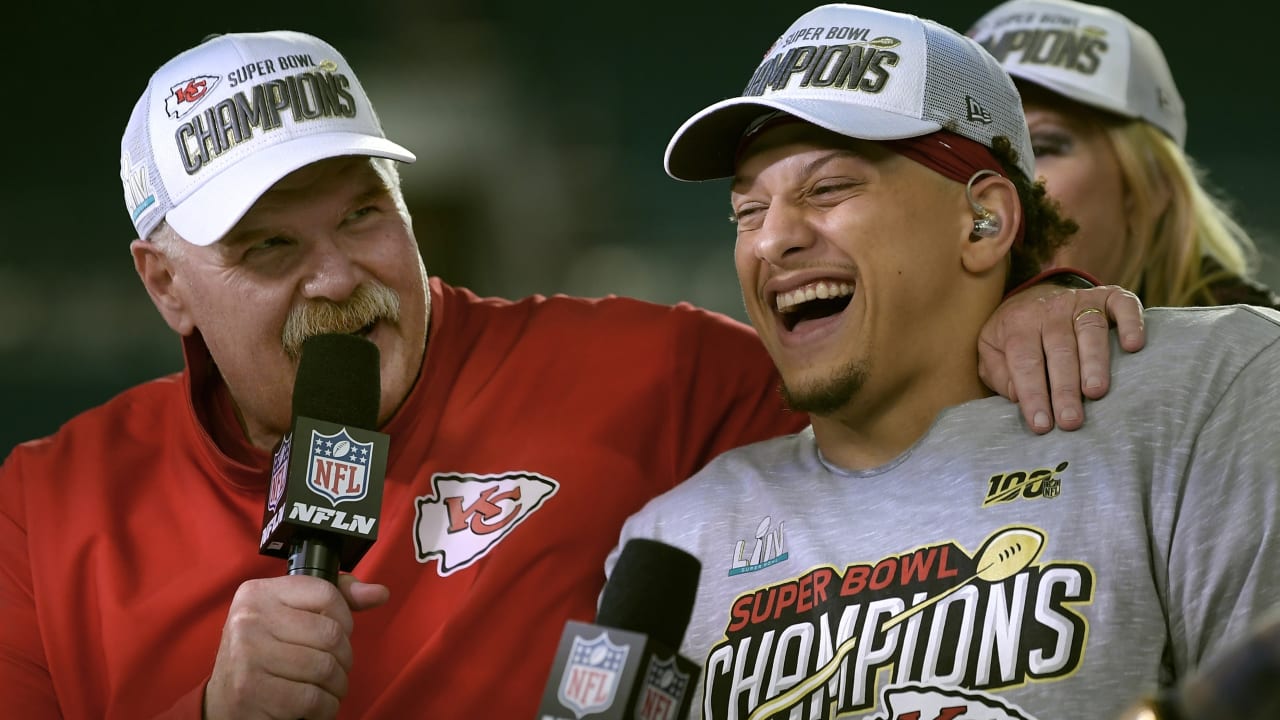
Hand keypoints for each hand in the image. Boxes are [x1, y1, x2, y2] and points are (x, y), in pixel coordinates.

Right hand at [204, 574, 389, 719]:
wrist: (221, 704)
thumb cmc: (263, 657)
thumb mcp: (289, 618)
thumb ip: (333, 602)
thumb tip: (379, 593)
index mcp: (258, 593)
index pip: (326, 592)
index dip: (345, 617)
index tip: (339, 634)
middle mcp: (249, 619)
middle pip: (331, 633)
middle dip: (343, 658)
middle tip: (334, 668)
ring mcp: (247, 655)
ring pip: (325, 667)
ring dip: (336, 685)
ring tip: (327, 688)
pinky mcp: (252, 691)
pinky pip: (313, 698)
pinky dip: (325, 708)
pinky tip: (316, 706)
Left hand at [978, 284, 1144, 432]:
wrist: (1032, 295)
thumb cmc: (1012, 335)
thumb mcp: (991, 351)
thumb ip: (998, 374)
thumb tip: (1017, 396)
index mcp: (1018, 324)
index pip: (1025, 362)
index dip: (1033, 394)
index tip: (1042, 425)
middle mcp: (1050, 310)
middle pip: (1059, 350)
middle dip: (1065, 388)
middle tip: (1071, 420)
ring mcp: (1079, 301)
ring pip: (1090, 331)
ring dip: (1095, 362)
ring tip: (1096, 393)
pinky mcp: (1106, 296)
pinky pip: (1122, 305)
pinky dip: (1131, 323)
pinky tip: (1134, 346)